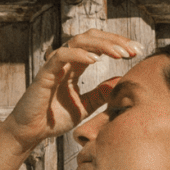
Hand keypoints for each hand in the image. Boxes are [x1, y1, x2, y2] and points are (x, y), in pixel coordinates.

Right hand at [0, 30, 139, 153]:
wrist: (31, 131)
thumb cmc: (54, 118)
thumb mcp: (85, 106)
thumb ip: (100, 94)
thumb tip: (119, 82)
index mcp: (76, 65)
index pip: (99, 46)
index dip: (118, 45)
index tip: (137, 52)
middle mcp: (66, 59)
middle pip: (92, 38)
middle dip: (115, 41)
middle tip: (134, 50)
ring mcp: (56, 63)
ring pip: (79, 41)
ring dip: (102, 45)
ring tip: (120, 53)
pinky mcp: (46, 72)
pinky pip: (62, 55)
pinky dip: (79, 55)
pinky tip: (95, 60)